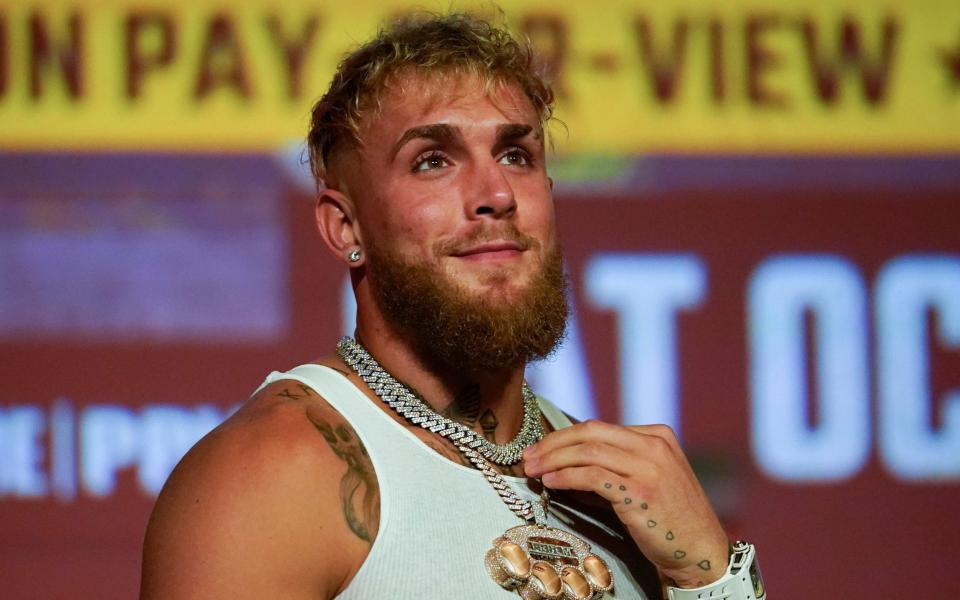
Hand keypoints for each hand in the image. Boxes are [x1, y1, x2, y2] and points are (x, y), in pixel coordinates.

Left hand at [523, 421, 728, 587]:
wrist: (701, 551)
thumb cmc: (670, 520)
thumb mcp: (645, 481)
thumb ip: (612, 469)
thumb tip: (562, 468)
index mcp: (657, 435)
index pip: (599, 427)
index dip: (563, 437)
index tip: (540, 449)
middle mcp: (654, 444)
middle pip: (590, 432)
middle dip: (553, 443)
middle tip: (528, 456)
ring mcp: (649, 466)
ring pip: (589, 450)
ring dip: (554, 459)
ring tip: (533, 470)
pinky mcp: (641, 491)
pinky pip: (594, 475)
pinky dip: (567, 476)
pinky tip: (552, 482)